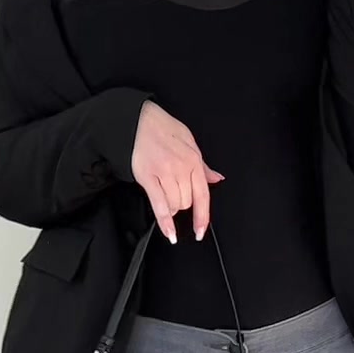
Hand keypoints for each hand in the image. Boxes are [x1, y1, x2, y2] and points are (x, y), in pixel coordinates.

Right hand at [131, 103, 222, 243]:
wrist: (137, 120)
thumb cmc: (161, 128)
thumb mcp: (189, 141)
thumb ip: (202, 165)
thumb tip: (216, 178)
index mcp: (193, 159)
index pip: (203, 195)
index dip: (203, 217)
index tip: (200, 230)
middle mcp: (181, 168)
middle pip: (186, 202)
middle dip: (181, 204)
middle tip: (173, 193)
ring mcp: (165, 173)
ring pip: (174, 205)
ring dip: (170, 208)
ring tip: (163, 195)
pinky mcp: (148, 177)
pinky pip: (159, 204)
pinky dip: (164, 221)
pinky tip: (168, 232)